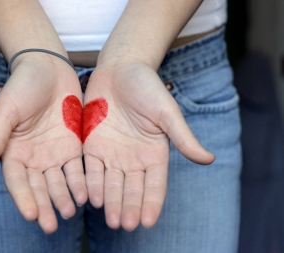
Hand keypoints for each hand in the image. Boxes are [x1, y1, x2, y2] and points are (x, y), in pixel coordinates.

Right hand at [0, 54, 86, 233]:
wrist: (49, 66)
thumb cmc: (22, 84)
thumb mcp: (7, 108)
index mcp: (12, 152)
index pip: (16, 181)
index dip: (22, 198)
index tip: (30, 214)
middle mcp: (32, 158)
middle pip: (38, 187)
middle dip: (44, 206)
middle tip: (51, 226)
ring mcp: (53, 154)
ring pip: (58, 182)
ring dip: (63, 198)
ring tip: (70, 212)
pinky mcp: (73, 147)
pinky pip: (77, 169)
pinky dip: (81, 182)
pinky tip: (86, 194)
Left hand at [83, 61, 214, 230]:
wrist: (119, 68)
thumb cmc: (147, 87)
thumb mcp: (167, 112)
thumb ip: (183, 137)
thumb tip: (208, 160)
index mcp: (154, 154)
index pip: (154, 185)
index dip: (151, 203)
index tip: (147, 222)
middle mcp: (133, 159)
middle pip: (131, 189)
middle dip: (127, 207)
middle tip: (123, 224)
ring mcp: (112, 154)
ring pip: (110, 183)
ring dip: (110, 201)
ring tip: (108, 220)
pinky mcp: (92, 146)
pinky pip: (90, 168)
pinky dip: (91, 183)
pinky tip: (89, 197)